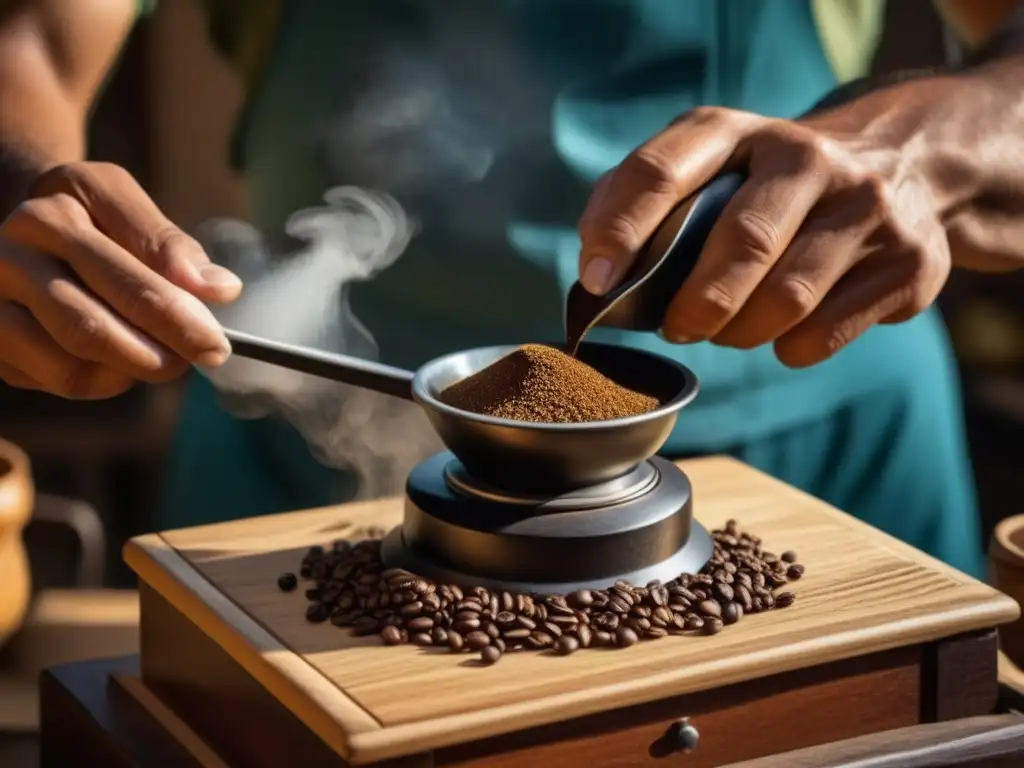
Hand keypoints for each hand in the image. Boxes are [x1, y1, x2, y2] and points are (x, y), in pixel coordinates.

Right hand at [0, 162, 241, 397]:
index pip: (131, 280)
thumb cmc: (88, 218)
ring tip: (166, 357)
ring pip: (74, 363)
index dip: (181, 318)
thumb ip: (170, 245)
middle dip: (162, 353)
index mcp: (53, 216)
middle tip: (206, 359)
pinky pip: (58, 380)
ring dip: (132, 370)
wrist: (23, 229)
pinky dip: (103, 381)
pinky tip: (121, 362)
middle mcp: (11, 256)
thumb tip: (220, 289)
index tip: (218, 343)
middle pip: (94, 327)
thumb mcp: (126, 208)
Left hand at [577, 97, 952, 367]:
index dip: (621, 229)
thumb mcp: (709, 168)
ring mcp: (866, 207)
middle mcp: (806, 156)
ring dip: (741, 332)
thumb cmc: (766, 187)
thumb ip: (641, 204)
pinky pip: (823, 333)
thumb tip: (593, 272)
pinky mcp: (907, 261)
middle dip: (697, 304)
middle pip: (741, 245)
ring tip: (728, 328)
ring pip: (786, 299)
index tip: (596, 281)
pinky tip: (785, 329)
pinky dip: (789, 347)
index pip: (663, 170)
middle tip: (679, 327)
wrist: (901, 165)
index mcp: (736, 132)